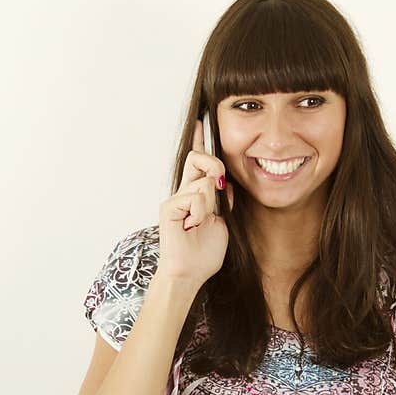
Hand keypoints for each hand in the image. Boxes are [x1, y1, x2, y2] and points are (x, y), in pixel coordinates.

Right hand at [156, 116, 234, 288]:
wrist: (190, 273)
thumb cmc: (204, 253)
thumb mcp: (222, 223)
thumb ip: (223, 202)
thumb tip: (226, 183)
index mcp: (196, 195)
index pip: (198, 162)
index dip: (201, 141)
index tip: (203, 121)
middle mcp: (184, 193)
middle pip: (197, 157)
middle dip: (213, 164)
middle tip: (219, 186)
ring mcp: (175, 198)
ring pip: (204, 182)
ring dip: (210, 205)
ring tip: (200, 223)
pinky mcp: (169, 206)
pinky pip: (196, 197)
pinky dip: (201, 213)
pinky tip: (193, 226)